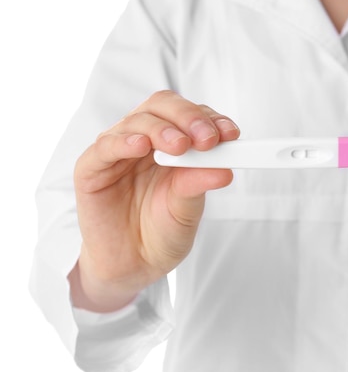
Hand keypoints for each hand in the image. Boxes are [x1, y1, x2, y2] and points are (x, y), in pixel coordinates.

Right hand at [69, 90, 239, 311]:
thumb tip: (225, 168)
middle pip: (163, 106)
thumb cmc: (162, 231)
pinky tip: (141, 147)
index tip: (230, 134)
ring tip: (180, 146)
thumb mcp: (188, 208)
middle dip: (188, 117)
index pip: (191, 115)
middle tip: (206, 139)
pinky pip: (105, 146)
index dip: (211, 119)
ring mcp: (118, 151)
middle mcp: (146, 140)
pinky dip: (123, 142)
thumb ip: (199, 182)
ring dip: (162, 129)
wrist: (133, 265)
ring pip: (137, 120)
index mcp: (174, 144)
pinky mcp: (91, 169)